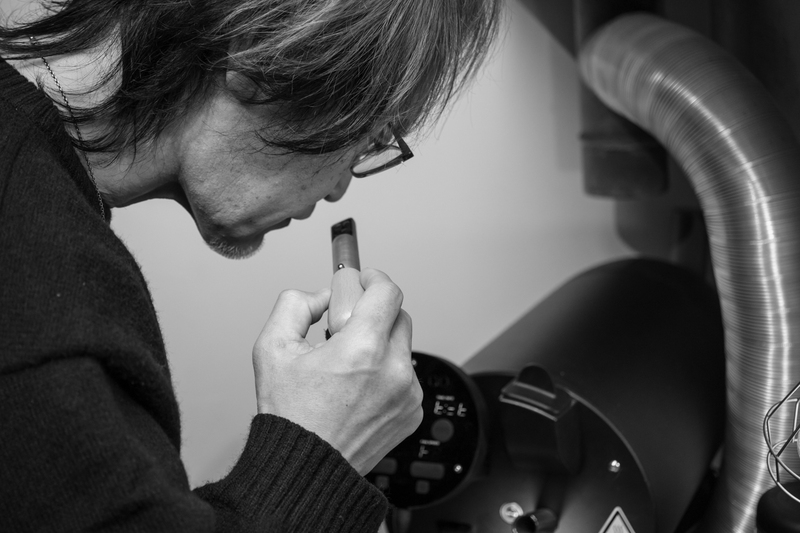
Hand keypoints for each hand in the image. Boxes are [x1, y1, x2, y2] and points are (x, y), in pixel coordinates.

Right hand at [252, 268, 422, 474]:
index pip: (388, 292)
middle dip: (374, 312)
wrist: (307, 469)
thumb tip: (322, 296)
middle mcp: (393, 370)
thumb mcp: (272, 348)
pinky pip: (405, 376)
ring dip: (379, 344)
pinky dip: (386, 373)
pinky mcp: (413, 411)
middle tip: (345, 326)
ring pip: (401, 347)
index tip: (362, 280)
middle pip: (398, 315)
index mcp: (363, 350)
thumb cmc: (291, 417)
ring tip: (347, 367)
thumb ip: (296, 305)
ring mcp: (408, 393)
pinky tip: (358, 388)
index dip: (373, 279)